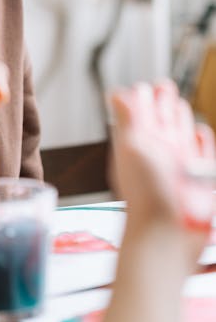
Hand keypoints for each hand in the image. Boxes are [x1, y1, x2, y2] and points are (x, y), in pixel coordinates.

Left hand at [110, 80, 214, 265]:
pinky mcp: (200, 178)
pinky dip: (202, 140)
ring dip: (181, 117)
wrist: (168, 236)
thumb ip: (128, 120)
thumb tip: (118, 94)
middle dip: (163, 102)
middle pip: (162, 120)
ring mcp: (180, 164)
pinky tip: (198, 131)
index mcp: (139, 141)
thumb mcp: (132, 148)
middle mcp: (159, 152)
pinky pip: (203, 153)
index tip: (144, 87)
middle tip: (163, 85)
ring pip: (181, 132)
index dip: (143, 98)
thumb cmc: (146, 195)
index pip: (140, 113)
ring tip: (177, 104)